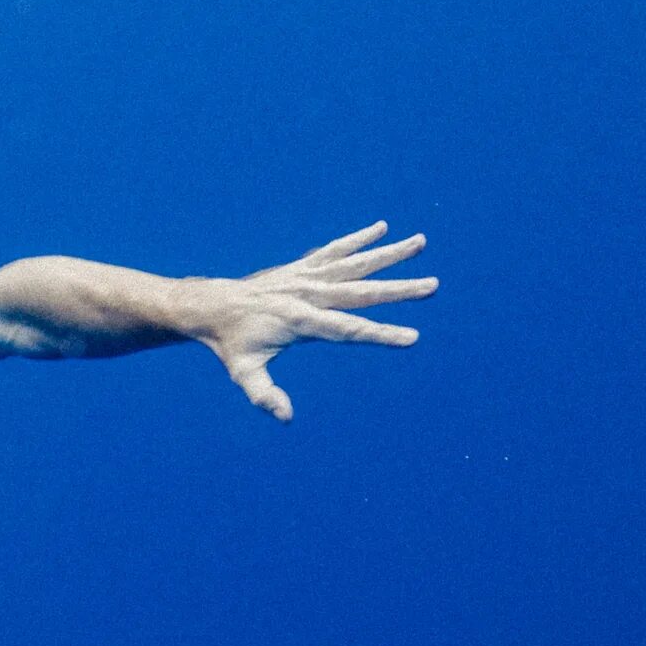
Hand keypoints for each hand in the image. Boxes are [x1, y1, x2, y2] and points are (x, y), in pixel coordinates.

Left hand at [194, 223, 434, 420]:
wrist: (212, 307)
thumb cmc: (231, 344)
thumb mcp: (244, 373)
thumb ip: (264, 395)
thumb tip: (285, 417)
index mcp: (301, 321)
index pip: (349, 331)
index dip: (382, 334)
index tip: (413, 337)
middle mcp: (308, 294)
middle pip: (363, 292)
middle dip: (400, 290)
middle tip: (433, 285)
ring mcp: (306, 277)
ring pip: (354, 263)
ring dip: (389, 253)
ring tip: (420, 241)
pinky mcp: (301, 268)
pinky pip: (334, 251)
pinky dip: (357, 239)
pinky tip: (381, 228)